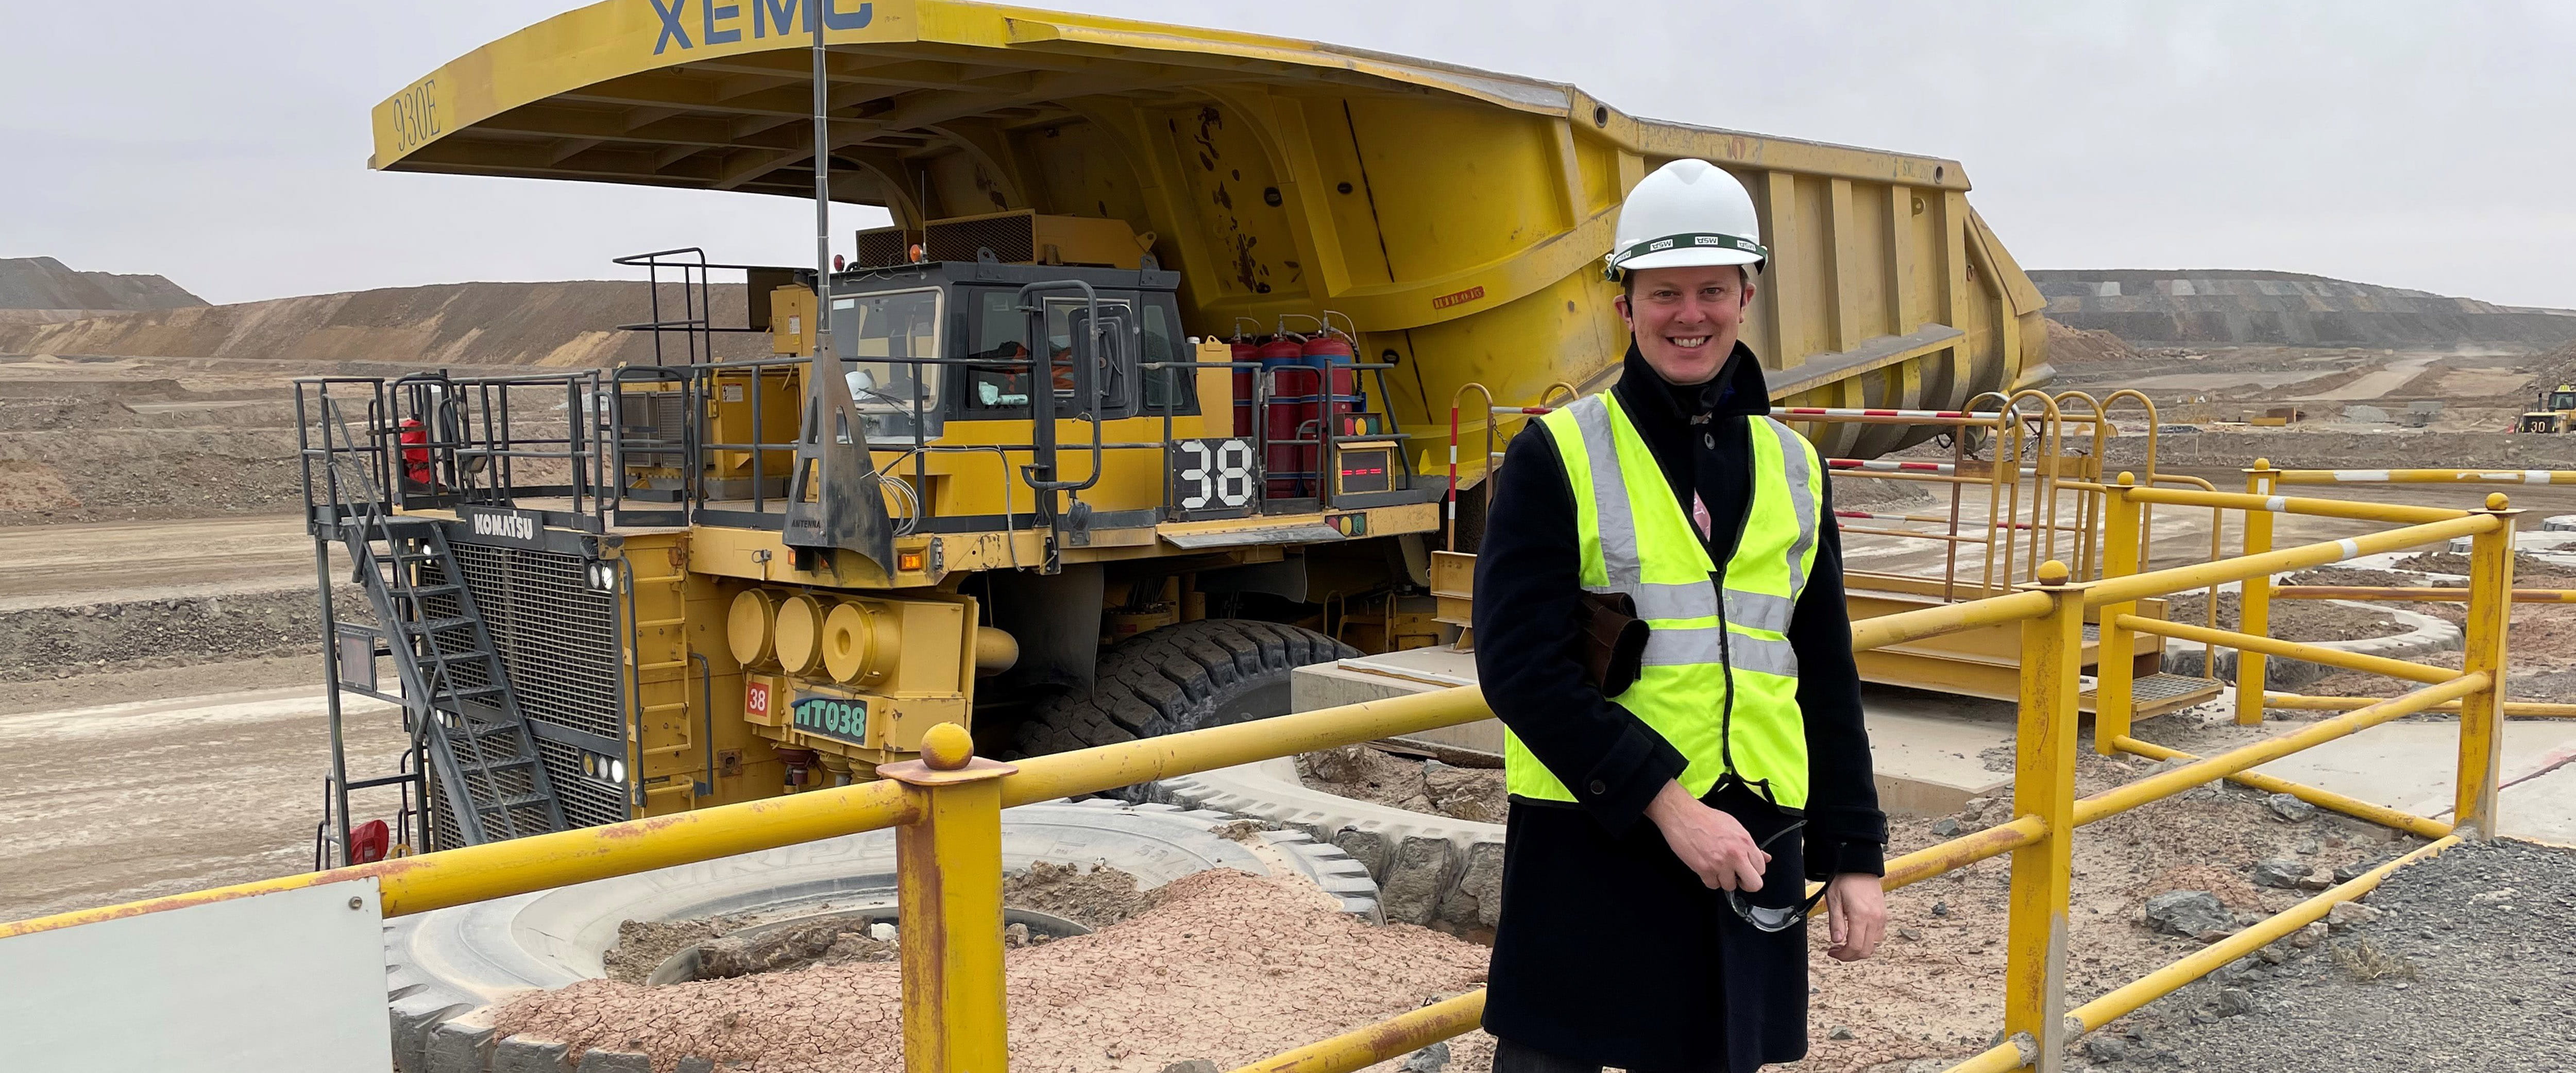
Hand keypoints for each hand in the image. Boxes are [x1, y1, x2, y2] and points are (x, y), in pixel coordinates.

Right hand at [1643, 781, 1767, 890]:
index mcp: (1745, 842)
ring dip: (1723, 879)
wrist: (1683, 815)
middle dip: (1745, 883)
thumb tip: (1764, 857)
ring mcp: (1720, 864)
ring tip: (1716, 866)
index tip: (1746, 869)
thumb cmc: (1706, 818)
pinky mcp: (1704, 870)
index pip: (1761, 869)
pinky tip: (1706, 866)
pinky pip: (1712, 885)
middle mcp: (1736, 855)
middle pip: (1754, 885)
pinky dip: (1709, 879)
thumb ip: (1750, 845)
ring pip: (1730, 887)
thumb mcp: (1734, 827)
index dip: (1753, 870)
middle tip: (1737, 877)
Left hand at [1823, 873, 1885, 960]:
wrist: (1858, 865)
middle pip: (1866, 950)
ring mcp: (1881, 917)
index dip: (1843, 955)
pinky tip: (1855, 935)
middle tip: (1837, 951)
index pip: (1855, 947)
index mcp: (1861, 915)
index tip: (1832, 953)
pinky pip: (1879, 935)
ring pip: (1874, 945)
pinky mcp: (1884, 915)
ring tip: (1845, 944)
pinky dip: (1868, 941)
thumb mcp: (1833, 900)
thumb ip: (1835, 923)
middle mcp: (1875, 918)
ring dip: (1859, 949)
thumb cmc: (1844, 879)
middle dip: (1850, 956)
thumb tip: (1837, 941)